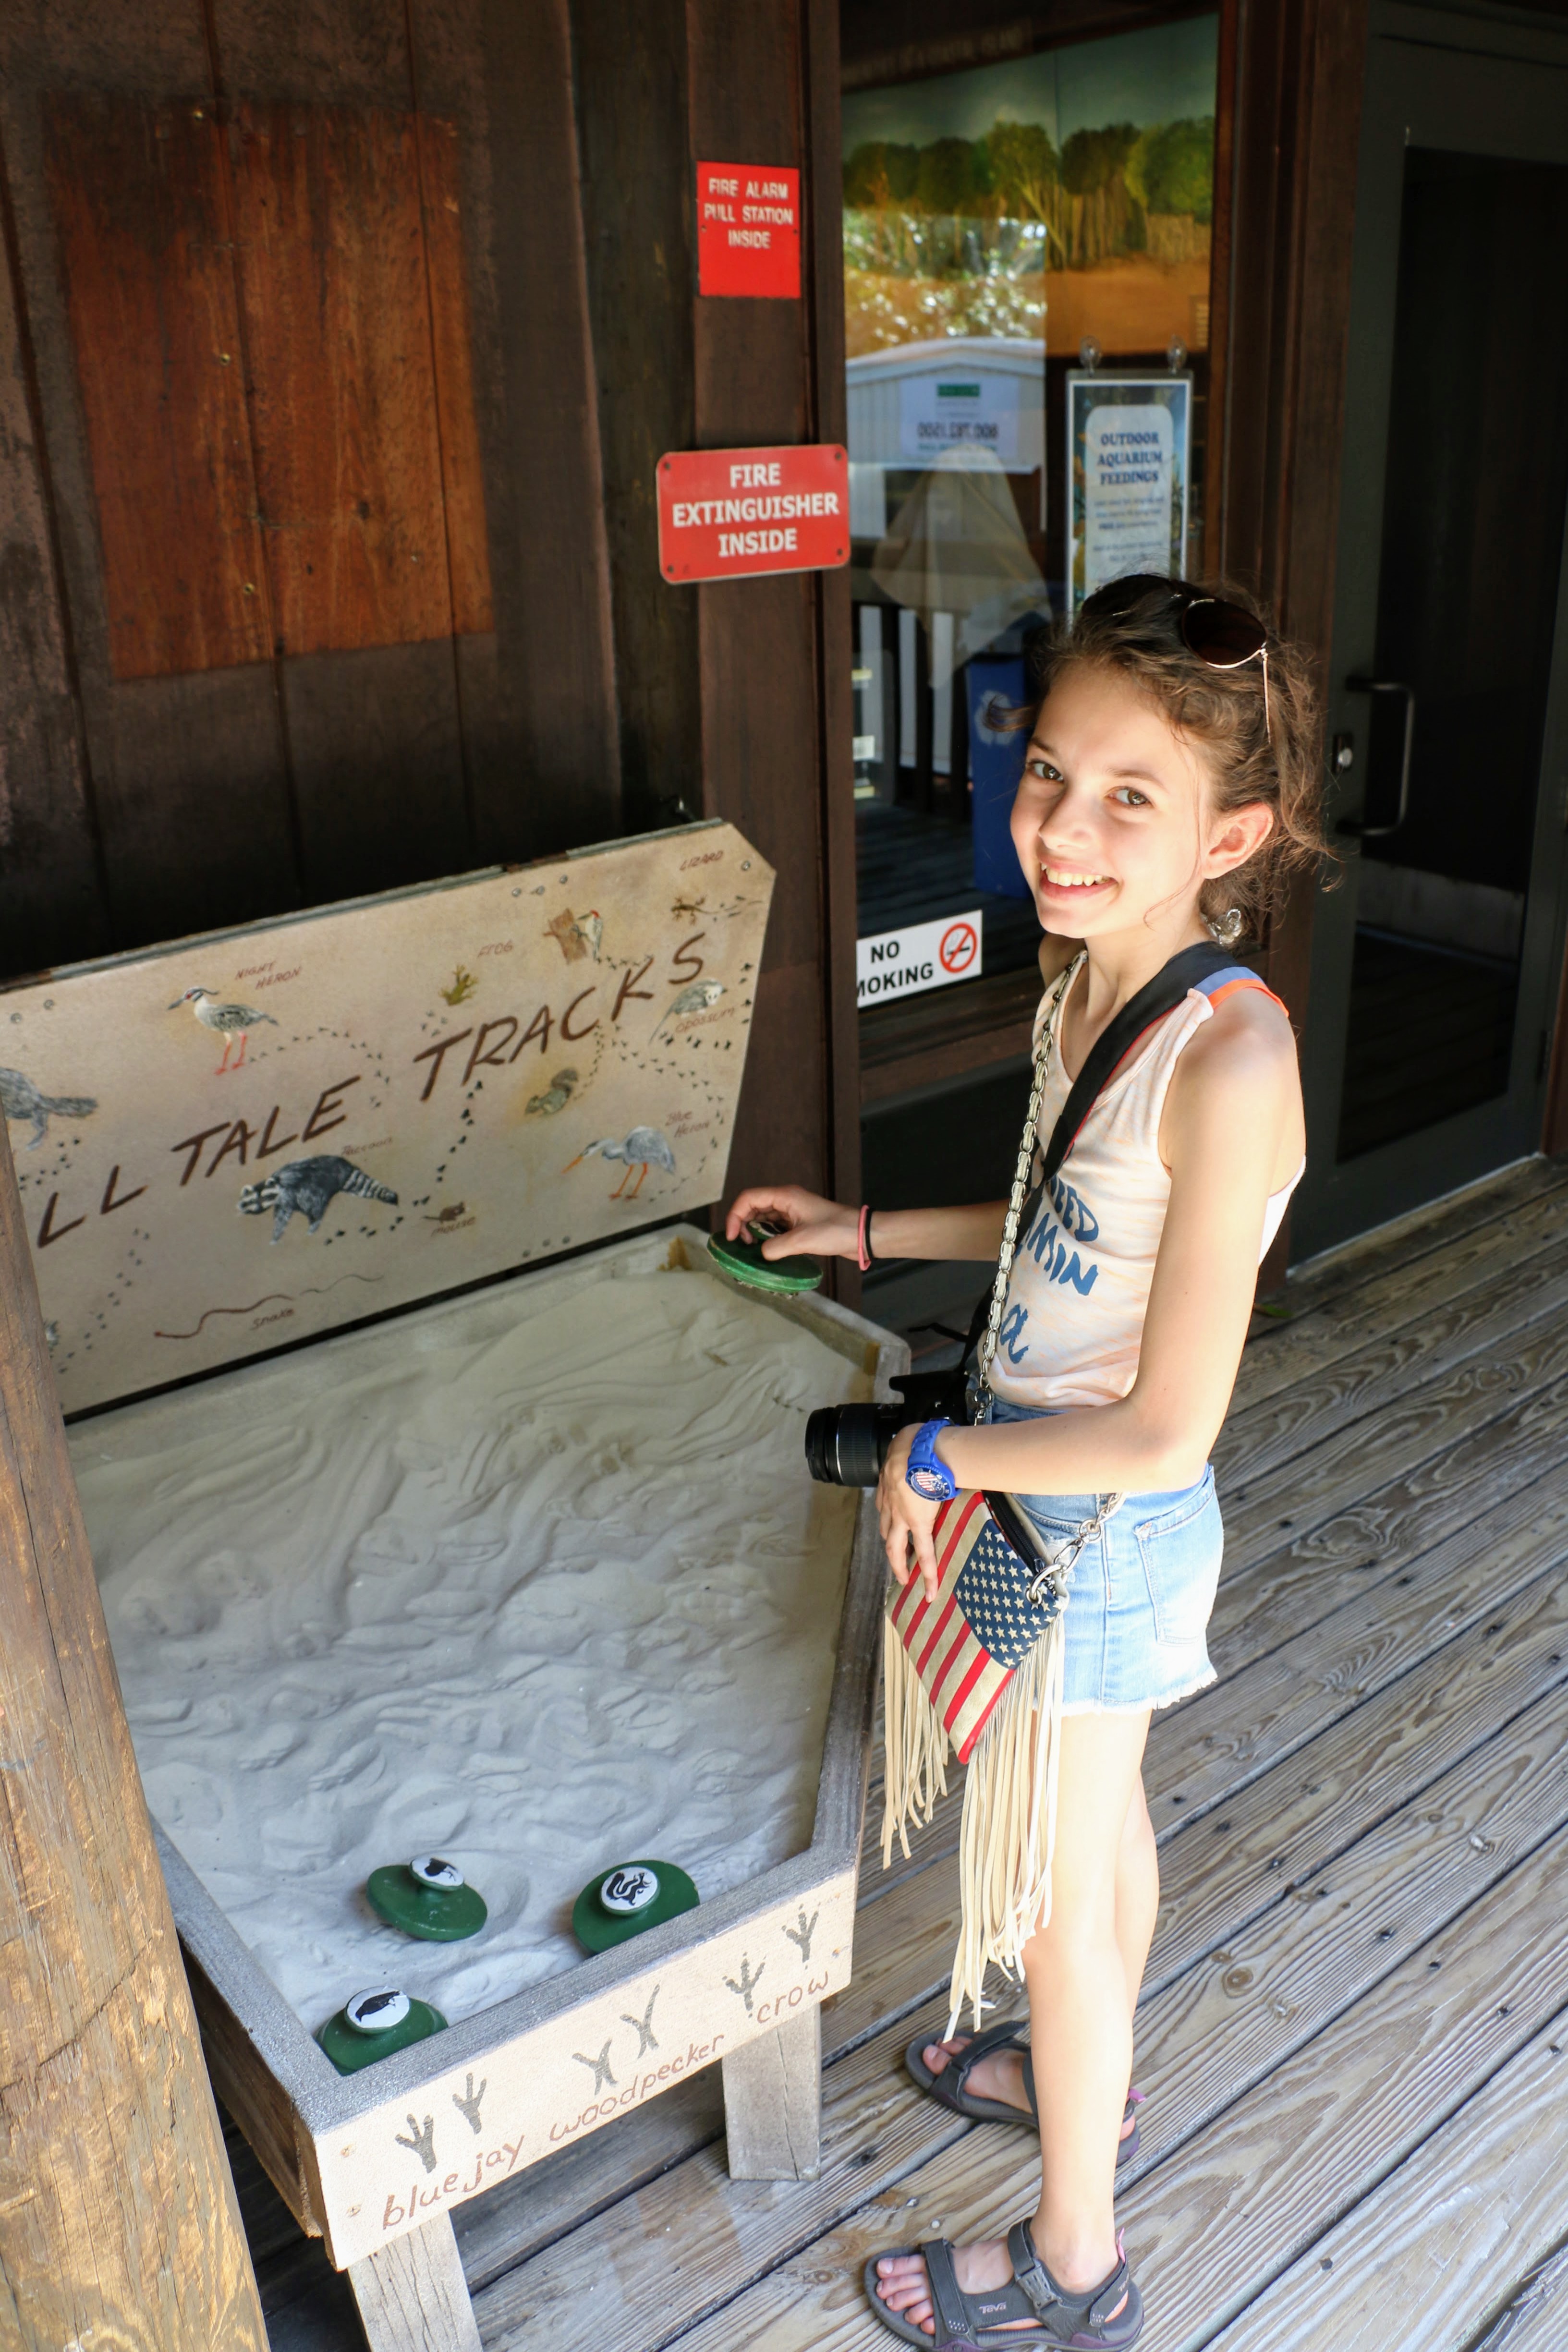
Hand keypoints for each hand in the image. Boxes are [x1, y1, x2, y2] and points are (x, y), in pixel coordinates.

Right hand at [725, 1184, 858, 1262]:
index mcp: (785, 1196)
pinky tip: (766, 1250)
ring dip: (754, 1232)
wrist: (861, 1235)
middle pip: (753, 1207)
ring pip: (763, 1218)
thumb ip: (775, 1247)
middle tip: (742, 1246)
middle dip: (742, 1224)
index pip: (749, 1198)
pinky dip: (767, 1237)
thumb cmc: (836, 1231)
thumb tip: (762, 1254)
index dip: (734, 1216)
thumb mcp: (802, 1240)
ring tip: (752, 1250)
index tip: (732, 1237)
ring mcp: (793, 1212)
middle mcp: (787, 1200)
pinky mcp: (799, 1224)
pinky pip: (775, 1228)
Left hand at [877, 1425, 944, 1599]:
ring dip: (900, 1563)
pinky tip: (932, 1588)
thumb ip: (915, 1454)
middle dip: (891, 1553)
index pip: (887, 1510)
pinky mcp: (918, 1522)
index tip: (897, 1531)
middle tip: (898, 1569)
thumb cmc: (917, 1441)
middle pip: (886, 1534)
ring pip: (895, 1546)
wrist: (920, 1447)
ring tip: (907, 1579)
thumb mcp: (909, 1446)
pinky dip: (928, 1570)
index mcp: (889, 1487)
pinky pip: (923, 1551)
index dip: (892, 1523)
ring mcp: (901, 1516)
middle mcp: (890, 1504)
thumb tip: (932, 1451)